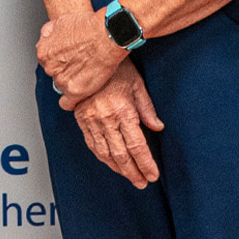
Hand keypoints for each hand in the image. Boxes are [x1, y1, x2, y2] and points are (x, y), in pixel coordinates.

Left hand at [37, 9, 125, 106]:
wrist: (107, 35)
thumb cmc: (88, 26)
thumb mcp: (60, 21)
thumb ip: (47, 33)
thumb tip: (44, 40)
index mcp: (44, 52)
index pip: (47, 61)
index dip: (59, 59)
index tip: (68, 58)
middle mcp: (50, 68)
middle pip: (55, 74)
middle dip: (65, 70)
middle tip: (80, 64)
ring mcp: (62, 81)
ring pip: (62, 86)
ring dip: (71, 83)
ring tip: (85, 75)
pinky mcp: (76, 92)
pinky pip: (67, 103)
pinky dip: (71, 101)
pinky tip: (78, 96)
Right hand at [71, 62, 163, 188]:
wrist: (87, 56)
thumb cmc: (116, 67)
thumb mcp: (137, 84)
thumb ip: (147, 109)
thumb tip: (157, 127)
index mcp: (122, 111)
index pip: (137, 146)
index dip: (145, 164)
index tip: (152, 175)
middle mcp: (105, 119)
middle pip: (121, 155)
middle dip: (133, 172)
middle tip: (142, 182)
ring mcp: (91, 120)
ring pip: (104, 152)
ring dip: (117, 168)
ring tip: (128, 176)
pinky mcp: (81, 118)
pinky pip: (91, 143)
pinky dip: (101, 156)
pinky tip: (109, 162)